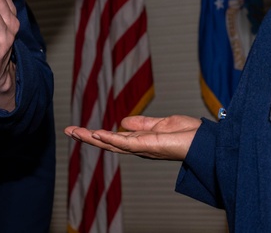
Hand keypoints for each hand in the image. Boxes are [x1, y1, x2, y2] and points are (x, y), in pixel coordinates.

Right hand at [65, 115, 201, 160]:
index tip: (79, 129)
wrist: (203, 142)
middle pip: (106, 143)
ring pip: (111, 144)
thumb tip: (123, 122)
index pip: (113, 138)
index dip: (96, 134)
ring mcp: (141, 148)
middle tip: (68, 130)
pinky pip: (125, 143)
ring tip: (74, 132)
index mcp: (139, 141)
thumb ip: (142, 124)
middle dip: (87, 137)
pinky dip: (110, 139)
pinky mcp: (147, 146)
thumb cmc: (187, 134)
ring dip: (92, 138)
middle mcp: (137, 147)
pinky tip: (97, 134)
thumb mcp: (160, 124)